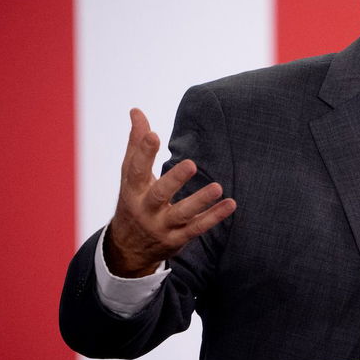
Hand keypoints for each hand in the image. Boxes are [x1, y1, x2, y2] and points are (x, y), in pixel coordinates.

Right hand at [104, 108, 236, 276]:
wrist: (128, 249)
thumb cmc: (133, 201)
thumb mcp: (130, 176)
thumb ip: (136, 144)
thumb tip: (136, 110)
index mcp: (132, 190)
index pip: (135, 170)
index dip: (143, 152)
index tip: (152, 134)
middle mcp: (145, 209)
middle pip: (158, 194)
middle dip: (174, 180)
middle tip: (191, 163)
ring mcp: (162, 226)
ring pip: (182, 214)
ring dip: (200, 201)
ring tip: (218, 187)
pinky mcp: (177, 238)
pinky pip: (197, 228)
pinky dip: (214, 217)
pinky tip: (230, 204)